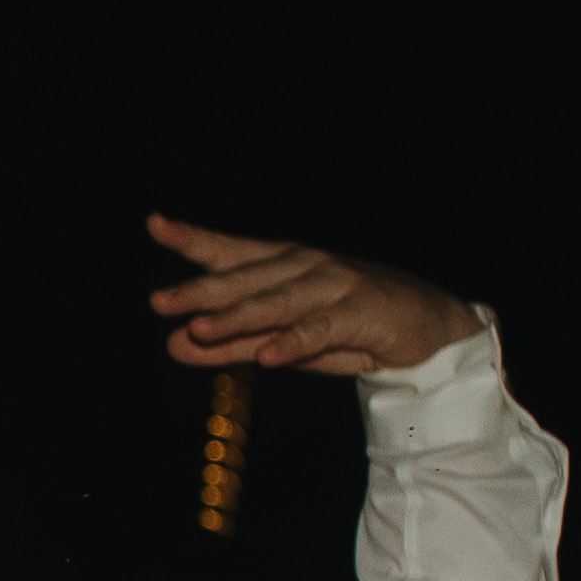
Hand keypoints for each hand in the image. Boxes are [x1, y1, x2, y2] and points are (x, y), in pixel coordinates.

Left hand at [145, 219, 482, 378]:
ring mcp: (334, 286)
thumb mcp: (281, 339)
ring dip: (238, 316)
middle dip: (201, 290)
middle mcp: (304, 267)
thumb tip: (173, 344)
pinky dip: (295, 341)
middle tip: (160, 302)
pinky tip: (269, 356)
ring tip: (199, 329)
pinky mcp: (360, 313)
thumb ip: (230, 342)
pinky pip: (320, 329)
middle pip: (245, 279)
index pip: (231, 251)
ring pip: (277, 303)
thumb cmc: (346, 330)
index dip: (194, 239)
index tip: (156, 225)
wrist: (423, 332)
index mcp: (282, 266)